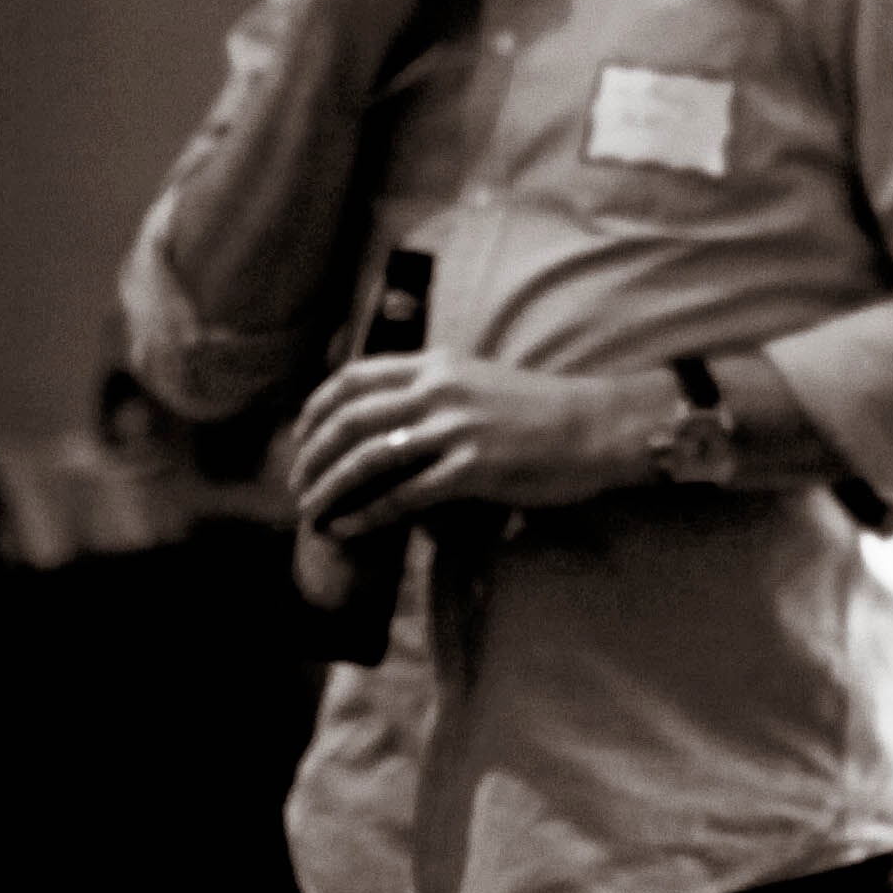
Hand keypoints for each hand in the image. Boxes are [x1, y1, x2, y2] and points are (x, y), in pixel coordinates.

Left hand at [288, 347, 653, 537]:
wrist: (595, 426)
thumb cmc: (538, 409)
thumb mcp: (476, 381)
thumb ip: (431, 389)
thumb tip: (383, 417)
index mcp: (436, 364)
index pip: (352, 377)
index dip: (315, 408)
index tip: (300, 436)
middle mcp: (439, 390)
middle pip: (349, 418)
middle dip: (311, 454)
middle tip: (297, 483)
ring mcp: (455, 429)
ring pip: (367, 457)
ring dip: (329, 486)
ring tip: (311, 510)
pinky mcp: (473, 468)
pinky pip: (403, 496)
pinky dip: (366, 515)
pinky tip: (348, 528)